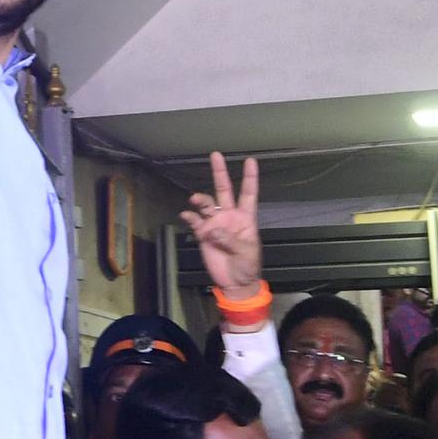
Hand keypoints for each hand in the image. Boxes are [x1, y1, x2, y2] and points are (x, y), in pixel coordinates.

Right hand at [180, 151, 260, 297]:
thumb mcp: (246, 253)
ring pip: (207, 204)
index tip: (250, 160)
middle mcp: (229, 216)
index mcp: (245, 218)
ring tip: (195, 200)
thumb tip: (213, 229)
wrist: (234, 283)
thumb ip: (230, 240)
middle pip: (224, 190)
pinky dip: (190, 216)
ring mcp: (215, 223)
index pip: (248, 194)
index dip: (250, 178)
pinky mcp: (203, 234)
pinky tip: (187, 215)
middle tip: (215, 155)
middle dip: (220, 172)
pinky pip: (195, 221)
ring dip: (201, 199)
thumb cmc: (247, 266)